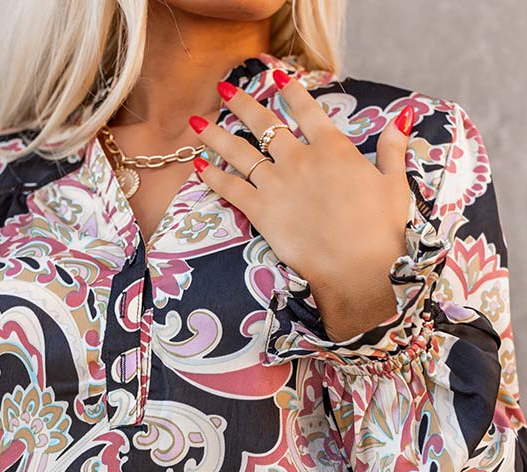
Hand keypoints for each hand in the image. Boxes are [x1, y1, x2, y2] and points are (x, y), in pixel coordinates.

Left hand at [188, 72, 415, 342]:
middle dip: (242, 103)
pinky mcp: (261, 212)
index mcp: (332, 148)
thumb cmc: (381, 228)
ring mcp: (277, 185)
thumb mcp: (394, 183)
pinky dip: (212, 176)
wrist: (358, 266)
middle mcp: (299, 159)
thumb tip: (401, 117)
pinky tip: (198, 165)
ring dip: (216, 135)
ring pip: (239, 152)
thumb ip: (392, 148)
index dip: (290, 91)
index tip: (277, 77)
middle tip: (226, 89)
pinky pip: (230, 188)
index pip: (307, 110)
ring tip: (198, 121)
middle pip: (264, 124)